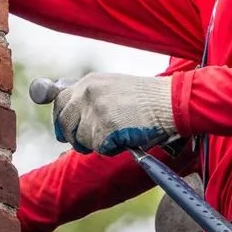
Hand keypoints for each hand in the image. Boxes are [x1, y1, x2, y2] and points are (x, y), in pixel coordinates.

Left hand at [51, 73, 175, 154]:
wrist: (171, 102)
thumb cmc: (149, 98)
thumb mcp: (114, 87)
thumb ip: (91, 97)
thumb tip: (72, 117)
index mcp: (89, 82)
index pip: (60, 102)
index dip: (61, 120)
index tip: (65, 131)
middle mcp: (87, 94)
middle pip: (65, 123)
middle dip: (74, 137)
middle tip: (88, 143)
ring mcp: (95, 112)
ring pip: (81, 139)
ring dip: (97, 143)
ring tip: (118, 133)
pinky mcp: (104, 129)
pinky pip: (99, 149)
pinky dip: (112, 149)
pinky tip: (126, 138)